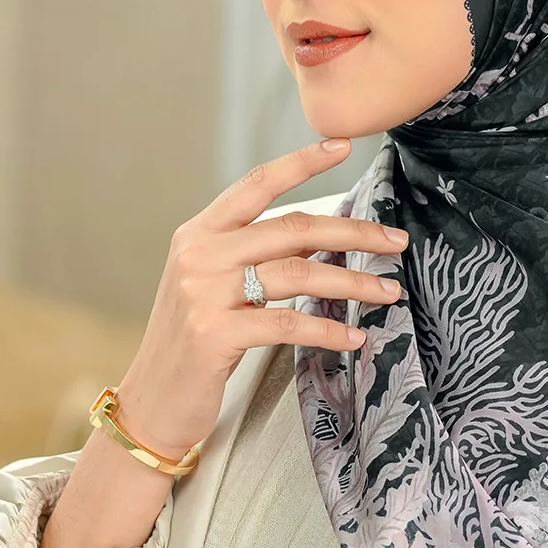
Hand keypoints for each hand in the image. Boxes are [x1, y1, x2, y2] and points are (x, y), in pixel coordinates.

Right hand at [113, 138, 407, 461]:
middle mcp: (200, 254)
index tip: (342, 145)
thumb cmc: (192, 343)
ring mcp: (204, 293)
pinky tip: (354, 338)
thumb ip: (254, 255)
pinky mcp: (215, 334)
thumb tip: (322, 238)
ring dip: (353, 284)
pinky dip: (328, 331)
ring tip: (389, 293)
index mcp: (199, 233)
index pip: (256, 184)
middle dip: (353, 234)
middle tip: (396, 242)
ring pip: (298, 275)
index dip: (300, 162)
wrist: (151, 402)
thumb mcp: (214, 285)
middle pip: (293, 229)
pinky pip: (288, 325)